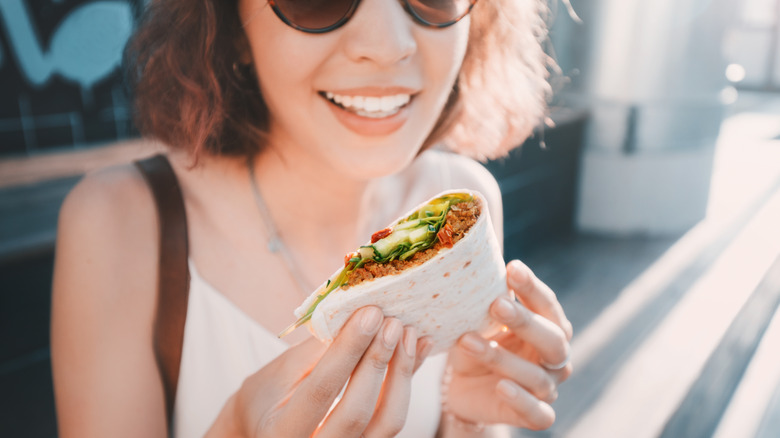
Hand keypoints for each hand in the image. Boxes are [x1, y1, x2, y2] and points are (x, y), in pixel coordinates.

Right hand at [209, 307, 432, 436]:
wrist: (268, 427)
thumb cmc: (270, 395)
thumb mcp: (283, 370)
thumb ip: (319, 348)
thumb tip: (361, 314)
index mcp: (282, 432)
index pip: (322, 390)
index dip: (349, 350)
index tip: (370, 313)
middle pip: (357, 411)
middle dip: (378, 361)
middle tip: (392, 321)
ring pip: (387, 421)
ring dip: (401, 373)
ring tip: (408, 333)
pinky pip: (395, 417)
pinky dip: (407, 382)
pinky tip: (417, 349)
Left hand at [444, 260, 572, 430]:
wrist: (464, 388)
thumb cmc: (478, 343)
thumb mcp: (477, 318)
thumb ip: (482, 294)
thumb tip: (466, 249)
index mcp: (548, 325)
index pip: (547, 304)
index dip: (532, 288)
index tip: (511, 267)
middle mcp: (555, 357)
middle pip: (551, 339)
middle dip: (524, 321)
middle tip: (495, 304)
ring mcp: (547, 388)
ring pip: (535, 375)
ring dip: (502, 358)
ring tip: (468, 341)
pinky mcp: (536, 415)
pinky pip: (537, 414)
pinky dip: (521, 400)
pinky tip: (501, 386)